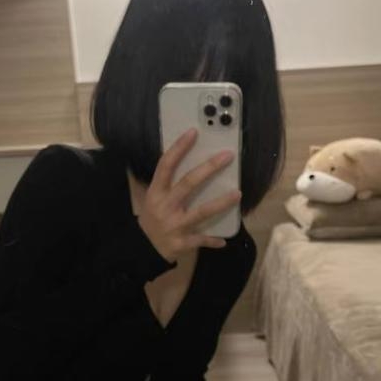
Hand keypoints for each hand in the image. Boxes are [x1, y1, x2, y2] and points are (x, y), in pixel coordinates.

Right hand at [138, 128, 242, 262]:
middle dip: (209, 168)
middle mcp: (165, 206)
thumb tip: (195, 163)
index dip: (179, 148)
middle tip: (227, 156)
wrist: (143, 248)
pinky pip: (201, 239)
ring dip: (220, 203)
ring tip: (237, 194)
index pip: (166, 165)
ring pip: (201, 212)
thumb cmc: (153, 218)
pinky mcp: (181, 242)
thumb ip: (169, 184)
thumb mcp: (154, 199)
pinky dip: (212, 240)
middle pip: (188, 184)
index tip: (194, 132)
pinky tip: (224, 241)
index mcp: (156, 192)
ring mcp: (174, 225)